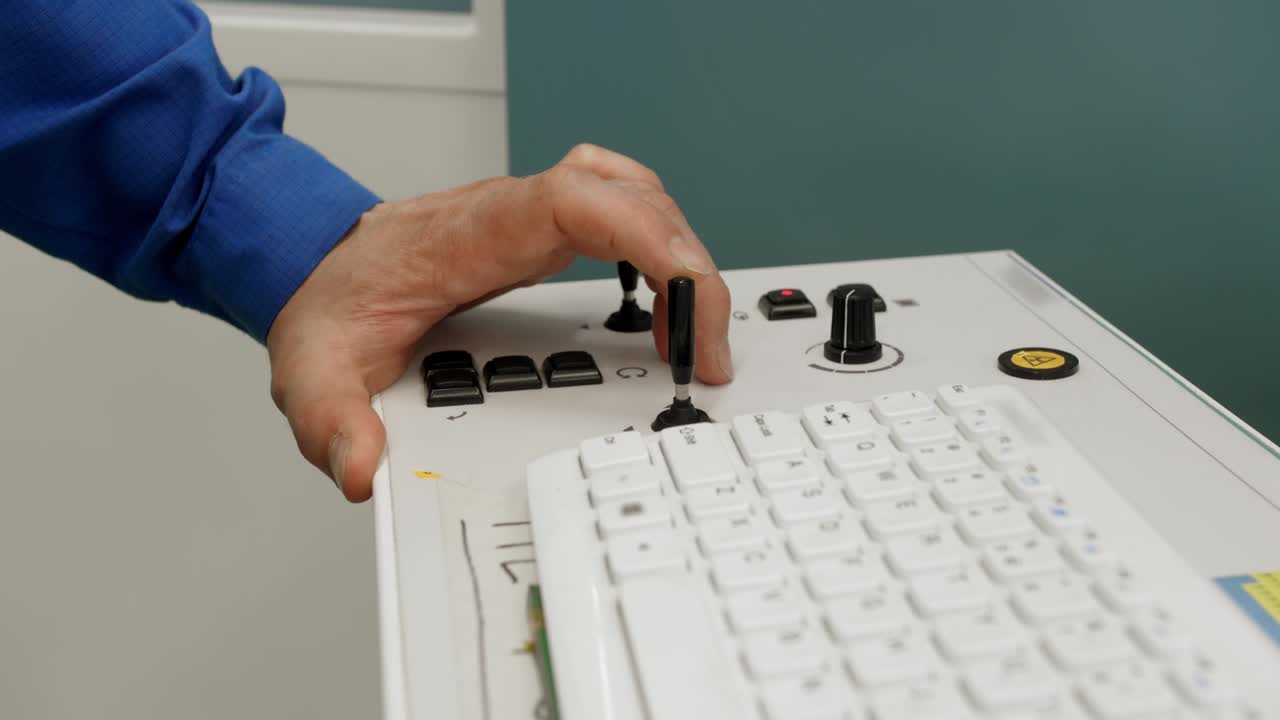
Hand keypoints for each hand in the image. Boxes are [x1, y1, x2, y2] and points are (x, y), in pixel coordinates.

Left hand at [266, 144, 733, 501]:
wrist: (314, 266)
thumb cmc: (328, 306)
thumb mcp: (313, 374)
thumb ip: (333, 423)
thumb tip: (363, 469)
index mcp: (469, 237)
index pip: (575, 202)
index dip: (645, 235)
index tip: (686, 294)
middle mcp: (510, 214)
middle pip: (628, 197)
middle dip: (687, 268)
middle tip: (703, 350)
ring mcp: (531, 217)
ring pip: (635, 195)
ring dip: (680, 255)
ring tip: (692, 331)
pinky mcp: (543, 232)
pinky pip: (623, 214)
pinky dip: (660, 250)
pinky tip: (664, 301)